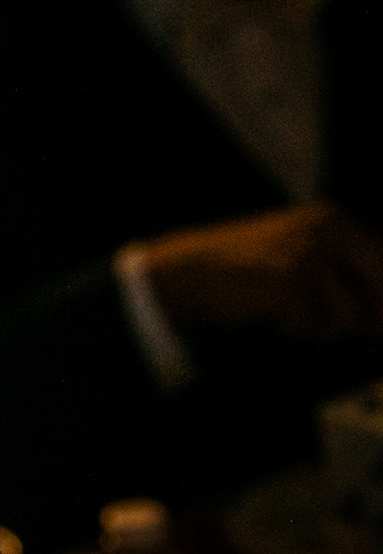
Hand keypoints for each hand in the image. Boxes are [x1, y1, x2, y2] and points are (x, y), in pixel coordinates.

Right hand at [137, 203, 382, 340]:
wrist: (189, 273)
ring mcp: (307, 253)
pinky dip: (296, 331)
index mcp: (334, 219)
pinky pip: (315, 328)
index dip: (382, 299)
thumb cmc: (249, 271)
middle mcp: (326, 229)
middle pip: (380, 291)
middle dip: (371, 320)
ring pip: (350, 318)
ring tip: (293, 316)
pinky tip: (271, 314)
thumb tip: (382, 320)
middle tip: (357, 334)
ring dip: (325, 329)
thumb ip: (349, 277)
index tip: (375, 325)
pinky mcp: (288, 281)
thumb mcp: (304, 258)